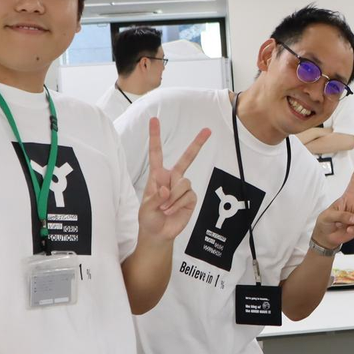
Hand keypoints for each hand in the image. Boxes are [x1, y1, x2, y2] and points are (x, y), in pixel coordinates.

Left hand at [137, 118, 209, 242]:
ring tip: (164, 208)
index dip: (155, 137)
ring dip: (172, 198)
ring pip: (183, 183)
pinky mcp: (191, 198)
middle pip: (187, 158)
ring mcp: (183, 188)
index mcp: (158, 176)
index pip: (157, 154)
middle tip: (207, 130)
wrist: (159, 233)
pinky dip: (177, 204)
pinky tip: (171, 211)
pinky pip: (188, 195)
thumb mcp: (145, 208)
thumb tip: (166, 190)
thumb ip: (155, 197)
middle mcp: (172, 178)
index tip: (154, 120)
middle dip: (197, 144)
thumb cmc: (149, 218)